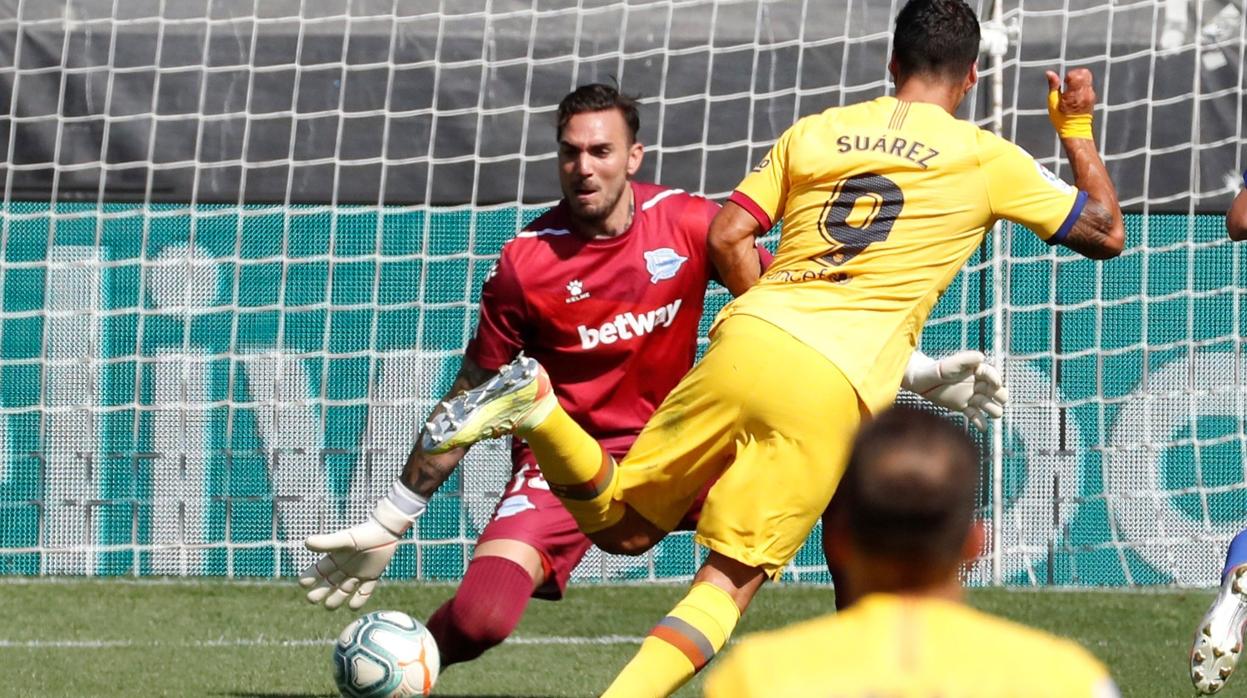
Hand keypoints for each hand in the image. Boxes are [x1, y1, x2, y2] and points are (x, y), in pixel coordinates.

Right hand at [299, 486, 422, 610]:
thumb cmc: (362, 533)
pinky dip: (358, 601)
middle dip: (318, 594)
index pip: (316, 572)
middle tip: (314, 599)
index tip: (304, 583)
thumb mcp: (344, 539)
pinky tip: (353, 606)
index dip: (308, 579)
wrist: (385, 531)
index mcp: (333, 559)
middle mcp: (342, 569)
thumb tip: (307, 542)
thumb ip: (327, 543)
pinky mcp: (371, 577)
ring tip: (330, 604)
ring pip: (342, 592)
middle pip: (326, 586)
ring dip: (336, 600)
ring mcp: (356, 575)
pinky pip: (363, 594)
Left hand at [903, 351, 1007, 431]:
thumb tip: (981, 356)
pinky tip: (982, 428)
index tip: (996, 384)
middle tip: (996, 400)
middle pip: (998, 392)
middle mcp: (978, 384)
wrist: (921, 382)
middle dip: (1000, 396)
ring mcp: (972, 396)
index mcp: (976, 371)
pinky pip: (977, 416)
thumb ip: (964, 360)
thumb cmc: (935, 370)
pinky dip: (981, 423)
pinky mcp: (965, 407)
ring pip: (990, 406)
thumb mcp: (948, 364)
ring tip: (990, 413)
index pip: (992, 375)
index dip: (996, 379)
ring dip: (993, 410)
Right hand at [1046, 68, 1094, 139]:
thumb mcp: (1053, 102)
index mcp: (1074, 94)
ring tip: (1071, 89)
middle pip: (1084, 73)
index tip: (1064, 83)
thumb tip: (1049, 72)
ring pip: (1087, 77)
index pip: (1075, 75)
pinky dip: (1082, 85)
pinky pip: (1088, 85)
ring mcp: (1090, 95)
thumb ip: (1053, 86)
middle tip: (1068, 82)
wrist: (1075, 130)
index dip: (1068, 76)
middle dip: (1075, 74)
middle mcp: (1084, 93)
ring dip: (1079, 79)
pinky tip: (1075, 95)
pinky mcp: (1092, 97)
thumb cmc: (1061, 118)